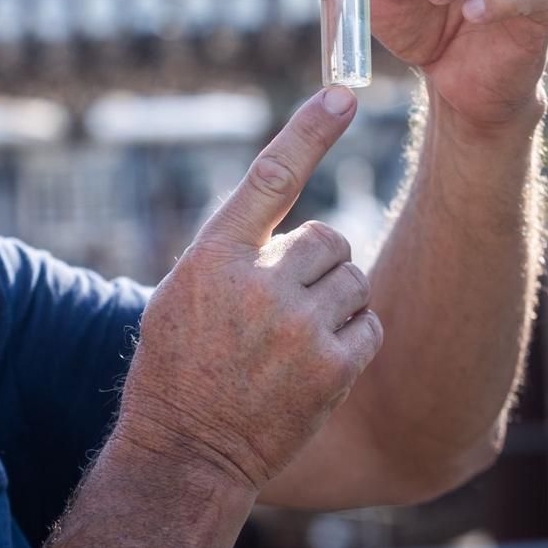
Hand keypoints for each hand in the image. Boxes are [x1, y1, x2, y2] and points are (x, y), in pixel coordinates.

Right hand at [115, 88, 381, 491]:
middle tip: (286, 301)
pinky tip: (315, 363)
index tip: (341, 97)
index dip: (308, 131)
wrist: (186, 451)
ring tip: (295, 338)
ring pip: (354, 280)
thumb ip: (231, 250)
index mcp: (213, 257)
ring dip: (336, 301)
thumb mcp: (182, 292)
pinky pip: (370, 324)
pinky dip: (352, 338)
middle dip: (318, 263)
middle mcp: (258, 284)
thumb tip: (286, 218)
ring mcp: (298, 327)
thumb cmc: (177, 365)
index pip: (270, 176)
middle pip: (330, 236)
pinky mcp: (334, 366)